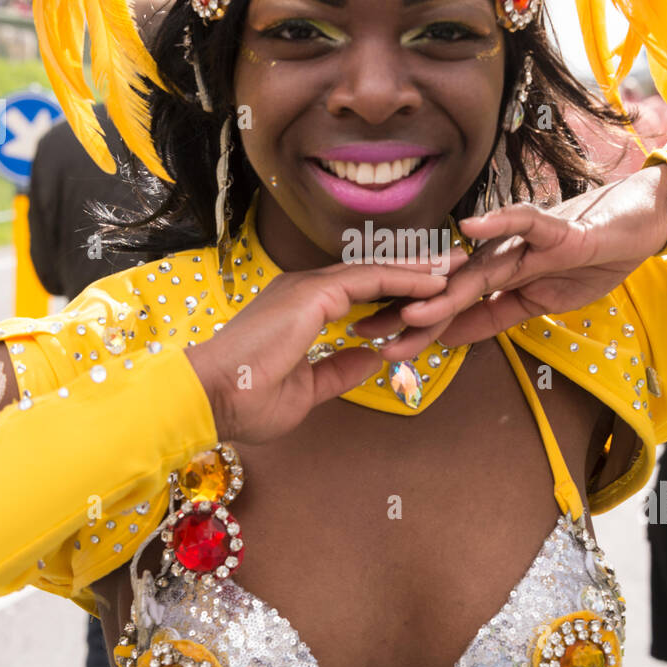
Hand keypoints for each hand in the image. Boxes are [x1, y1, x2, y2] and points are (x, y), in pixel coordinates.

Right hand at [183, 251, 466, 444]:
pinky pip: (371, 280)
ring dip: (419, 268)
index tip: (427, 292)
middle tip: (453, 266)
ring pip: (376, 270)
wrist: (210, 396)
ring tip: (456, 267)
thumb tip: (374, 357)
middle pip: (371, 272)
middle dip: (415, 269)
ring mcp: (307, 286)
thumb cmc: (245, 400)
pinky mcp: (313, 293)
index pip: (358, 292)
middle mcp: (303, 289)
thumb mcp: (306, 390)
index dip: (395, 290)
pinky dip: (405, 278)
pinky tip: (435, 282)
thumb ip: (339, 371)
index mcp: (299, 309)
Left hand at [354, 163, 666, 358]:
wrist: (638, 226)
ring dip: (443, 283)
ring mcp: (526, 242)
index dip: (411, 326)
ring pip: (477, 263)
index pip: (447, 306)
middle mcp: (501, 255)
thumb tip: (446, 337)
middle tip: (367, 332)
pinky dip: (499, 223)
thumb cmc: (588, 260)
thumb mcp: (538, 303)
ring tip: (409, 304)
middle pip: (449, 288)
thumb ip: (493, 317)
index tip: (372, 345)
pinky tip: (469, 227)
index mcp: (495, 276)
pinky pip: (526, 222)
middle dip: (408, 312)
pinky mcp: (559, 228)